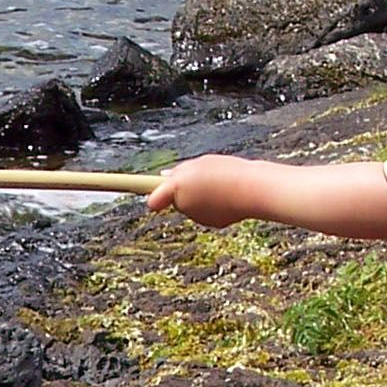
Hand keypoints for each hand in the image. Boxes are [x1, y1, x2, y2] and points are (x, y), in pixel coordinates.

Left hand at [144, 155, 272, 228]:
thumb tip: (163, 180)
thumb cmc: (227, 172)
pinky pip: (205, 210)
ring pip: (191, 203)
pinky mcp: (212, 222)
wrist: (255, 190)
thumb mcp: (200, 164)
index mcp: (177, 188)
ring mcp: (197, 217)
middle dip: (183, 187)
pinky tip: (226, 195)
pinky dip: (212, 203)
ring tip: (218, 182)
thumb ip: (179, 173)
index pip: (153, 198)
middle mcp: (183, 206)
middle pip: (176, 195)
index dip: (146, 198)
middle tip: (201, 175)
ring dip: (199, 194)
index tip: (131, 201)